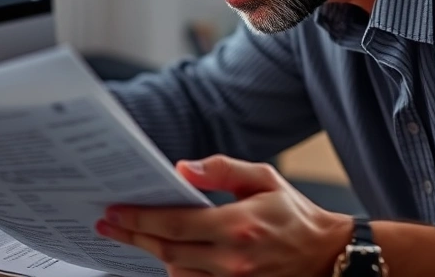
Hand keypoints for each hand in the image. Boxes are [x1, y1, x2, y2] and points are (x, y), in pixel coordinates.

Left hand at [96, 155, 352, 276]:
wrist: (327, 256)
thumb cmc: (294, 214)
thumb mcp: (264, 178)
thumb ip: (224, 169)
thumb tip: (183, 169)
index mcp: (238, 226)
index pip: (175, 224)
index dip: (140, 218)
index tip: (114, 211)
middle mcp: (232, 260)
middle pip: (167, 251)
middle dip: (133, 235)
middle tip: (107, 224)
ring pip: (176, 272)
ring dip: (152, 253)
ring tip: (131, 234)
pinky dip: (175, 269)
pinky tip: (163, 252)